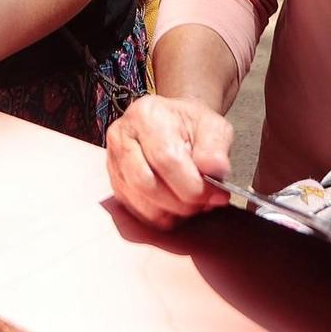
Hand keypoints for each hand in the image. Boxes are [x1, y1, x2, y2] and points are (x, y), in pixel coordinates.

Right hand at [104, 94, 233, 228]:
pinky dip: (160, 216)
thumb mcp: (213, 126)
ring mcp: (113, 161)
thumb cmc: (192, 125)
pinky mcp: (115, 182)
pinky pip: (135, 210)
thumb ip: (215, 148)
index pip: (165, 159)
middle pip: (145, 183)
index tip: (217, 194)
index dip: (193, 185)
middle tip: (204, 202)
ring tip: (193, 204)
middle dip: (181, 202)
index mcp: (145, 116)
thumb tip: (215, 172)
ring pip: (139, 201)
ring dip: (171, 212)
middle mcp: (121, 136)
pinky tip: (177, 208)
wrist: (173, 124)